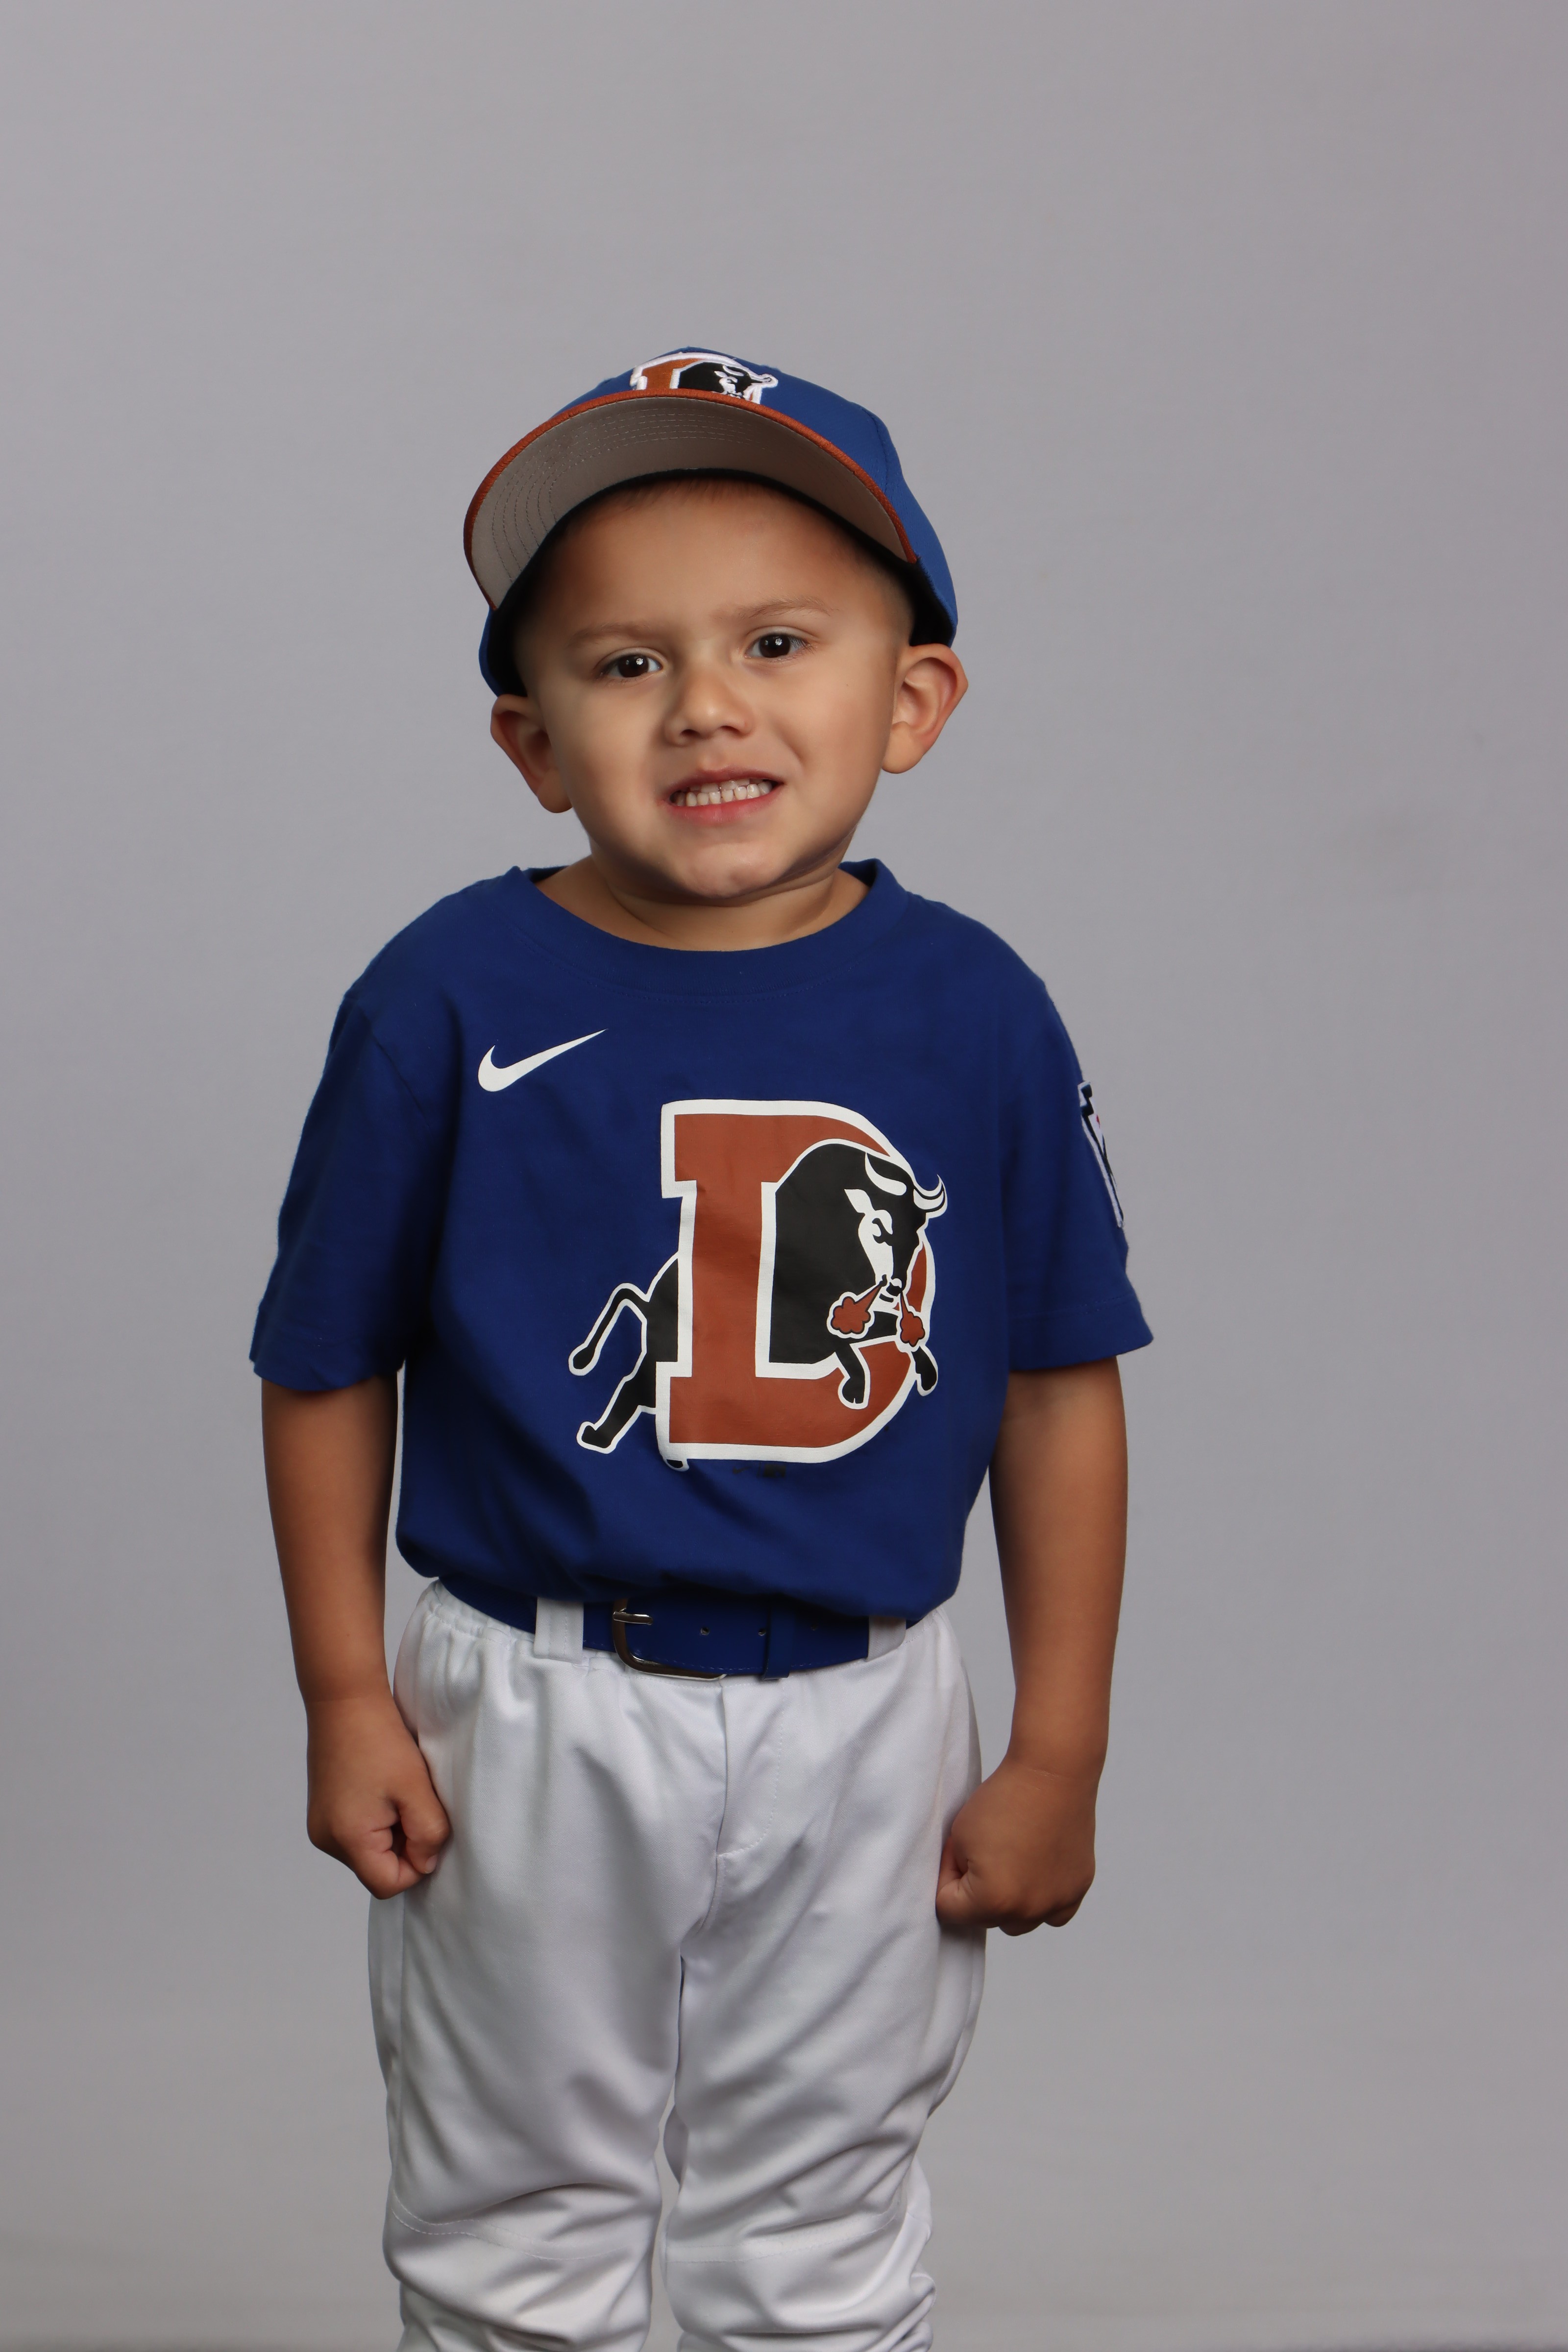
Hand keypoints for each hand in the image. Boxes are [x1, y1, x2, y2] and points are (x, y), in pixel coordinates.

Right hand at [304, 1690, 450, 1898]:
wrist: (344, 1700)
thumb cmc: (380, 1741)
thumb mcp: (417, 1789)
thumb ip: (429, 1834)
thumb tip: (425, 1864)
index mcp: (348, 1840)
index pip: (388, 1885)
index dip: (416, 1864)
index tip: (425, 1825)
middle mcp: (326, 1840)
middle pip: (376, 1869)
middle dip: (403, 1845)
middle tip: (413, 1802)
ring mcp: (320, 1826)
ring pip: (368, 1851)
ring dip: (390, 1830)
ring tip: (396, 1791)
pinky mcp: (322, 1812)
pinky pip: (356, 1833)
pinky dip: (375, 1819)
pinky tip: (382, 1788)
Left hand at [935, 1752, 1097, 1934]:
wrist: (1053, 1772)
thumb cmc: (1006, 1798)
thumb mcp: (958, 1836)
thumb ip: (956, 1872)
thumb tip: (964, 1889)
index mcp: (993, 1900)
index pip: (948, 1910)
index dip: (946, 1878)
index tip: (956, 1853)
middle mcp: (1028, 1911)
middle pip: (986, 1919)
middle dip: (977, 1893)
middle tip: (984, 1853)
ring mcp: (1057, 1902)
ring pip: (1020, 1920)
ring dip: (1010, 1901)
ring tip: (1011, 1861)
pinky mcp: (1077, 1889)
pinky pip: (1053, 1910)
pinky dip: (1042, 1896)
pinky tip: (1037, 1866)